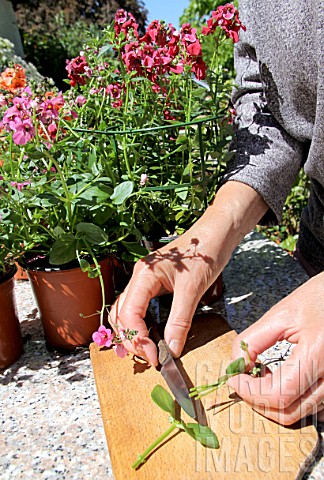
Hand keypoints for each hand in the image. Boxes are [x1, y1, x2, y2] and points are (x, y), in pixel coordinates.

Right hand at [110, 181, 267, 365]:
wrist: (217, 232)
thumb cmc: (205, 254)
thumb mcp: (193, 290)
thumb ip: (180, 321)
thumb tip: (171, 350)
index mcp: (143, 275)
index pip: (128, 314)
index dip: (138, 340)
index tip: (154, 357)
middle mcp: (138, 277)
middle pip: (120, 315)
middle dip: (131, 339)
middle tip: (150, 357)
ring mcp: (144, 280)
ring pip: (125, 311)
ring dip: (132, 333)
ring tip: (147, 350)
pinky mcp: (153, 283)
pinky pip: (137, 306)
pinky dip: (139, 323)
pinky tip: (150, 334)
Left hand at [228, 272, 323, 424]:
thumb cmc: (321, 297)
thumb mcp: (281, 313)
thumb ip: (254, 340)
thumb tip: (236, 365)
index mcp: (317, 353)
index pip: (278, 394)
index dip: (248, 391)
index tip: (234, 377)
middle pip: (288, 412)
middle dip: (257, 400)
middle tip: (242, 380)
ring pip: (300, 413)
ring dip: (273, 402)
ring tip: (262, 376)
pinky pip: (313, 407)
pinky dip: (291, 401)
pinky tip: (282, 380)